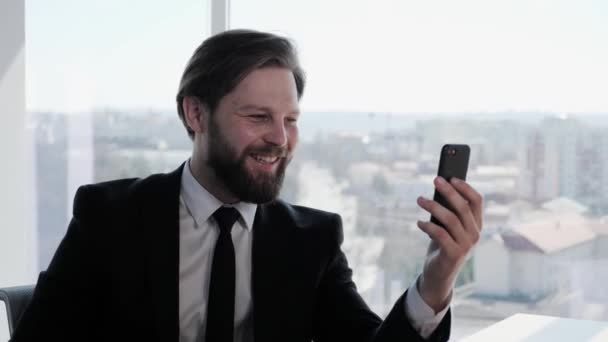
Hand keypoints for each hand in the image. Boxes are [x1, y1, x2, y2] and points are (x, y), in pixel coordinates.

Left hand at [415, 176, 482, 311]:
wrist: (439, 275)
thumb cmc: (442, 245)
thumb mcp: (447, 227)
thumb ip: (448, 211)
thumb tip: (439, 187)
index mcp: (476, 225)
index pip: (477, 201)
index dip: (465, 188)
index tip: (451, 177)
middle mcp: (475, 234)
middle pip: (463, 207)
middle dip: (448, 191)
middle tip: (435, 180)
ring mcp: (466, 245)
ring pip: (450, 219)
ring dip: (433, 206)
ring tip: (419, 199)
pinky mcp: (454, 254)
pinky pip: (440, 234)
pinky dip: (427, 226)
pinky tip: (419, 222)